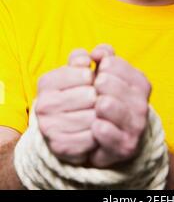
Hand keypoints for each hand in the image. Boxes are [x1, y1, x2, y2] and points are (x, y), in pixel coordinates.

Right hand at [35, 48, 97, 164]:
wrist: (67, 127)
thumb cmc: (79, 92)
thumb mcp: (82, 71)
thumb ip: (91, 56)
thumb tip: (95, 55)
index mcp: (46, 82)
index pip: (84, 73)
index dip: (95, 77)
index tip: (92, 82)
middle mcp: (43, 105)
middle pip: (90, 95)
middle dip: (101, 96)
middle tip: (99, 100)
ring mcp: (49, 127)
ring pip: (92, 117)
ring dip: (103, 115)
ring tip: (101, 114)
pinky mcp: (60, 147)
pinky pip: (91, 138)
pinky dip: (100, 134)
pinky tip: (98, 129)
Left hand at [87, 47, 151, 168]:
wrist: (110, 141)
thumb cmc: (105, 99)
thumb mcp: (104, 74)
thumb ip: (102, 56)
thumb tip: (97, 53)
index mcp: (140, 82)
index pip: (113, 63)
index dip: (100, 67)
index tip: (98, 74)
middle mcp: (142, 103)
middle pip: (107, 83)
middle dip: (95, 86)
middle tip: (94, 92)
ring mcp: (136, 125)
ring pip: (106, 105)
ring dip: (95, 105)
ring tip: (95, 108)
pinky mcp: (126, 146)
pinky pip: (104, 131)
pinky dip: (96, 128)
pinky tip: (94, 127)